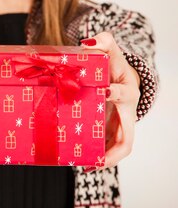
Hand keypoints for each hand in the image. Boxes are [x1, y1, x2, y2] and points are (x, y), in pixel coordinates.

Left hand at [80, 32, 140, 170]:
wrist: (117, 73)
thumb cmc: (112, 62)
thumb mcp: (109, 48)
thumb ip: (102, 41)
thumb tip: (88, 43)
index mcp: (126, 90)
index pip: (125, 96)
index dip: (116, 94)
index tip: (104, 91)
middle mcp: (126, 111)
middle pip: (126, 136)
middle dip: (112, 150)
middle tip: (94, 157)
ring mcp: (119, 122)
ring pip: (118, 147)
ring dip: (104, 159)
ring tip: (85, 167)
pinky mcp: (109, 128)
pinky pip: (107, 147)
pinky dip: (97, 157)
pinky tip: (81, 164)